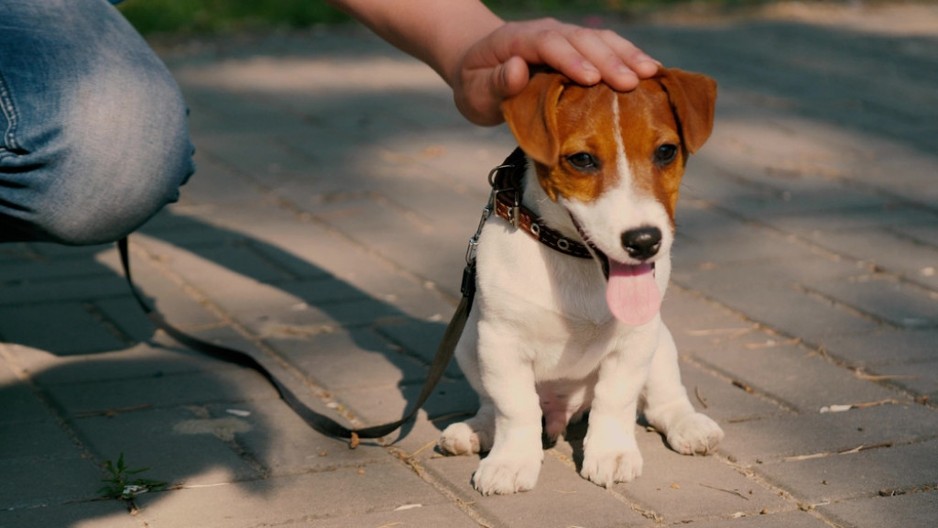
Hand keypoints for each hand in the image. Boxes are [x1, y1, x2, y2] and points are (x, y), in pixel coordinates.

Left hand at [452, 18, 659, 125]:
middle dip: (608, 60)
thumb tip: (517, 69)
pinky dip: (630, 59)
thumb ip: (494, 83)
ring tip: (651, 74)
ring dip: (627, 56)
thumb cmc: (477, 85)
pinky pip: (608, 49)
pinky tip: (653, 73)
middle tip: (632, 83)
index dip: (570, 60)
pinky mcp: (580, 50)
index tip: (591, 80)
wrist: (481, 69)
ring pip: (600, 40)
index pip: (548, 44)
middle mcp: (547, 32)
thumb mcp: (474, 91)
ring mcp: (566, 38)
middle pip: (581, 39)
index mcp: (518, 40)